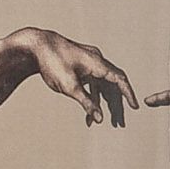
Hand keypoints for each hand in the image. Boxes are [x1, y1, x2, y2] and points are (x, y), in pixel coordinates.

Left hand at [0, 26, 141, 126]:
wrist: (34, 45)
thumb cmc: (52, 63)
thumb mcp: (69, 87)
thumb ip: (87, 103)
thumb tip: (99, 119)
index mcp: (99, 64)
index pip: (120, 81)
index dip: (128, 95)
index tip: (135, 107)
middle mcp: (97, 61)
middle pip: (112, 85)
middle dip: (115, 105)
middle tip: (118, 122)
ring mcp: (88, 62)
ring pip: (102, 84)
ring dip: (103, 101)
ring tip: (103, 119)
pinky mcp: (80, 64)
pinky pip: (92, 81)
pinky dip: (92, 94)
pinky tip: (89, 107)